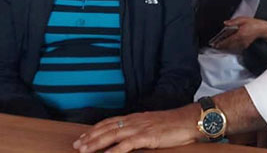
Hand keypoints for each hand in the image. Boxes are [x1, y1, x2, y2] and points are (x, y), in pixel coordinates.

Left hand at [73, 104, 199, 152]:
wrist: (189, 120)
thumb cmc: (173, 125)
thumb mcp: (152, 125)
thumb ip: (140, 130)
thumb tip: (129, 138)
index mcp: (135, 118)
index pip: (109, 122)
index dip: (95, 129)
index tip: (83, 136)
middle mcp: (135, 121)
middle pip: (107, 128)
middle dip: (90, 137)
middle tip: (77, 145)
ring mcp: (140, 128)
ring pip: (113, 134)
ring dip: (96, 143)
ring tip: (84, 150)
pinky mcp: (147, 137)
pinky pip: (127, 144)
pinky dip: (115, 150)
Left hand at [212, 17, 266, 51]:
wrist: (262, 29)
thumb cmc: (253, 24)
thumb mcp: (243, 19)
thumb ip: (233, 22)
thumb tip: (225, 23)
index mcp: (239, 34)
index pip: (228, 40)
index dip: (221, 43)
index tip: (215, 44)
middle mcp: (241, 41)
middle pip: (229, 45)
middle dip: (222, 46)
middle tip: (216, 46)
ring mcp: (243, 44)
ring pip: (232, 47)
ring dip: (226, 47)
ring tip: (220, 46)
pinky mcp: (245, 45)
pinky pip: (236, 47)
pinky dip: (231, 47)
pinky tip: (228, 45)